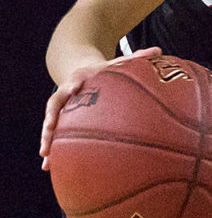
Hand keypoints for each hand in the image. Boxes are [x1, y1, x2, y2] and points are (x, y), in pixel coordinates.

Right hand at [40, 46, 161, 169]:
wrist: (84, 73)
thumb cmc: (105, 71)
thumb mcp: (118, 63)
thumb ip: (137, 58)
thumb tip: (159, 49)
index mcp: (79, 79)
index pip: (73, 80)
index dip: (72, 84)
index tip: (73, 88)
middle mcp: (66, 94)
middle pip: (54, 106)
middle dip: (51, 118)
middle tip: (50, 128)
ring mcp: (62, 109)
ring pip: (50, 126)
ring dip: (48, 140)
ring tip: (46, 158)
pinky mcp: (61, 122)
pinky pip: (55, 138)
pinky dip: (52, 152)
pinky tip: (48, 167)